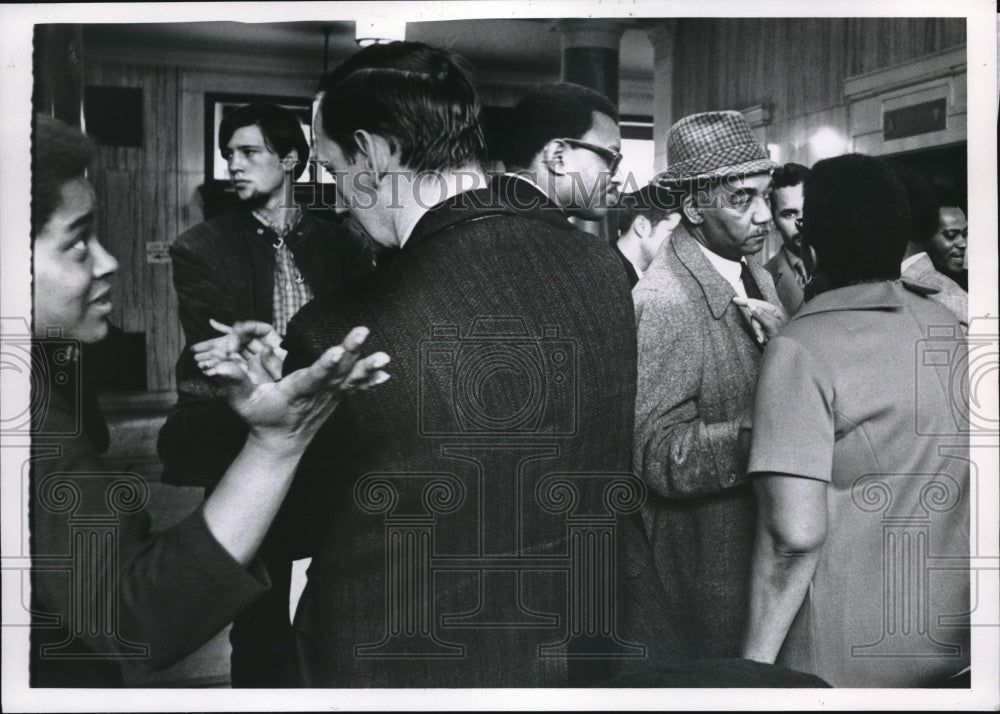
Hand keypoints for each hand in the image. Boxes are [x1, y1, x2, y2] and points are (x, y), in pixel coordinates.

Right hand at [199, 325, 389, 446]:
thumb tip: (220, 365)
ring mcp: (330, 397)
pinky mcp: (336, 397)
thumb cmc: (260, 418)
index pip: (312, 377)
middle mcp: (317, 395)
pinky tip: (386, 372)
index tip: (336, 352)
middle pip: (336, 371)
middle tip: (362, 332)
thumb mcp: (241, 402)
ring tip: (384, 357)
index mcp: (296, 393)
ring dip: (368, 367)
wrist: (280, 443)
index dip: (324, 365)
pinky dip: (370, 380)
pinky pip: (356, 387)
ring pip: (351, 379)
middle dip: (351, 351)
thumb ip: (232, 382)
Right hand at [732, 297, 786, 344]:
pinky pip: (758, 330)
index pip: (757, 303)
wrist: (789, 349)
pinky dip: (760, 335)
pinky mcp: (767, 328)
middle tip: (761, 337)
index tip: (735, 299)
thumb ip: (761, 315)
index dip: (745, 301)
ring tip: (765, 341)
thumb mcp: (772, 326)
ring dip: (758, 333)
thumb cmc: (785, 337)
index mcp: (775, 310)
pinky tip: (765, 340)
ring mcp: (769, 321)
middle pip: (755, 316)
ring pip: (755, 324)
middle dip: (756, 327)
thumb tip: (751, 305)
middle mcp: (771, 314)